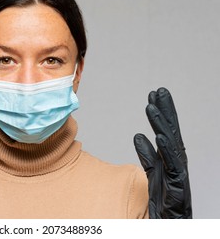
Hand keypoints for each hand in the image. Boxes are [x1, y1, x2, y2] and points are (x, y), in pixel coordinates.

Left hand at [134, 87, 191, 218]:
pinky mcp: (177, 190)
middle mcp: (177, 166)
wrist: (170, 227)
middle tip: (158, 91)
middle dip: (165, 112)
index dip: (161, 114)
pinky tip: (159, 135)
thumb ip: (148, 156)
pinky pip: (172, 168)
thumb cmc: (165, 204)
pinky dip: (166, 151)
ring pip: (172, 147)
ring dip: (162, 125)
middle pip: (172, 134)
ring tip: (151, 107)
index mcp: (170, 161)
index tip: (153, 96)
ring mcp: (179, 177)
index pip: (166, 132)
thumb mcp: (153, 175)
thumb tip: (139, 136)